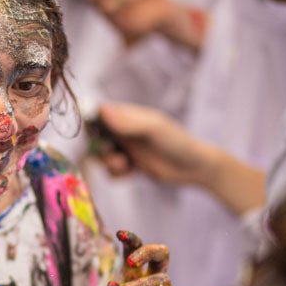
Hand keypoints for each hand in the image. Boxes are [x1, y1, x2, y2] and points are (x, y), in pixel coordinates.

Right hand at [96, 102, 212, 185]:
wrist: (194, 167)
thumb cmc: (178, 142)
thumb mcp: (154, 129)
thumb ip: (128, 122)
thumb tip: (102, 111)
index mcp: (128, 115)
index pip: (100, 112)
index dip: (91, 122)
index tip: (93, 135)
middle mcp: (124, 130)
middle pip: (96, 137)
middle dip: (99, 148)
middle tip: (112, 154)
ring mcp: (127, 148)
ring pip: (102, 156)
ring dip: (108, 162)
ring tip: (124, 166)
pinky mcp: (130, 166)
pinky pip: (111, 171)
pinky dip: (116, 174)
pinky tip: (131, 173)